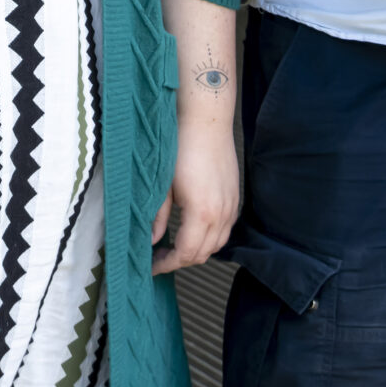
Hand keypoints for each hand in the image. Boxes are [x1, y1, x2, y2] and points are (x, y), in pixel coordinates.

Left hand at [150, 118, 238, 273]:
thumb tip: (150, 240)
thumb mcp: (162, 185)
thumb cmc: (181, 146)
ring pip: (218, 244)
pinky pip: (225, 229)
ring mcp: (232, 206)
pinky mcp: (235, 197)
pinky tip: (193, 229)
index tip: (151, 266)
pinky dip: (210, 237)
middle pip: (203, 253)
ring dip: (197, 250)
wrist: (206, 120)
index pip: (186, 253)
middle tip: (158, 256)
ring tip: (174, 245)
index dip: (167, 264)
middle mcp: (222, 214)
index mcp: (202, 214)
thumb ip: (156, 217)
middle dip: (180, 260)